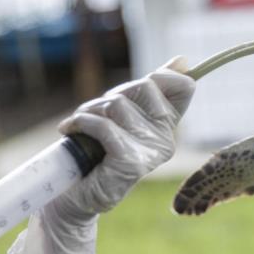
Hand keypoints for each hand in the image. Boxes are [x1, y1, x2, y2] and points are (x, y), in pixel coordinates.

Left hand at [8, 56, 195, 253]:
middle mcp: (166, 140)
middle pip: (144, 86)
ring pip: (118, 105)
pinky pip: (104, 126)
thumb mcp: (124, 115)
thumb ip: (152, 90)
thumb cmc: (96, 150)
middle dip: (113, 93)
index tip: (141, 84)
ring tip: (81, 126)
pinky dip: (81, 123)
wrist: (72, 194)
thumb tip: (182, 60)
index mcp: (168, 127)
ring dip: (90, 110)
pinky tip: (70, 130)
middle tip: (96, 112)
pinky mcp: (130, 162)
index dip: (162, 77)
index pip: (183, 87)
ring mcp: (150, 152)